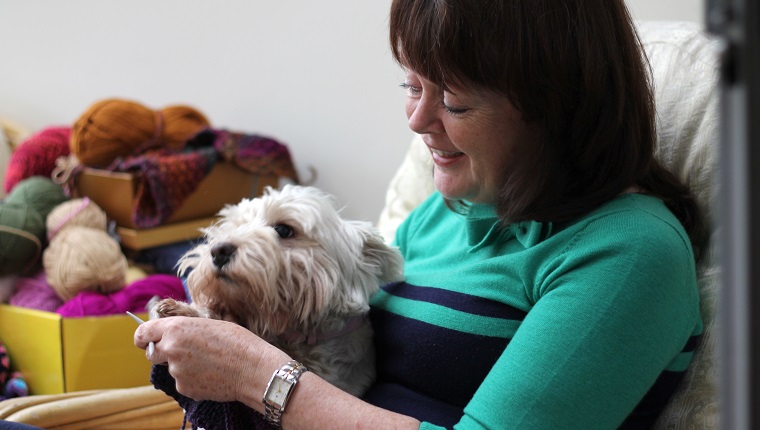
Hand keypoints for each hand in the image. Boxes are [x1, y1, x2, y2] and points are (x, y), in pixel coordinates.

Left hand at [134, 316, 288, 405]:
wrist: (252, 368)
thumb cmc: (237, 341)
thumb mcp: (208, 324)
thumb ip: (185, 330)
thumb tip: (172, 336)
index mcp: (176, 328)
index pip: (142, 333)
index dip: (143, 337)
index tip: (145, 340)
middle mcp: (171, 349)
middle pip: (152, 353)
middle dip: (163, 352)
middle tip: (184, 351)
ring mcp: (176, 371)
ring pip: (171, 368)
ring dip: (183, 365)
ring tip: (209, 362)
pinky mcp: (184, 388)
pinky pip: (183, 381)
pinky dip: (193, 378)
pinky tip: (212, 374)